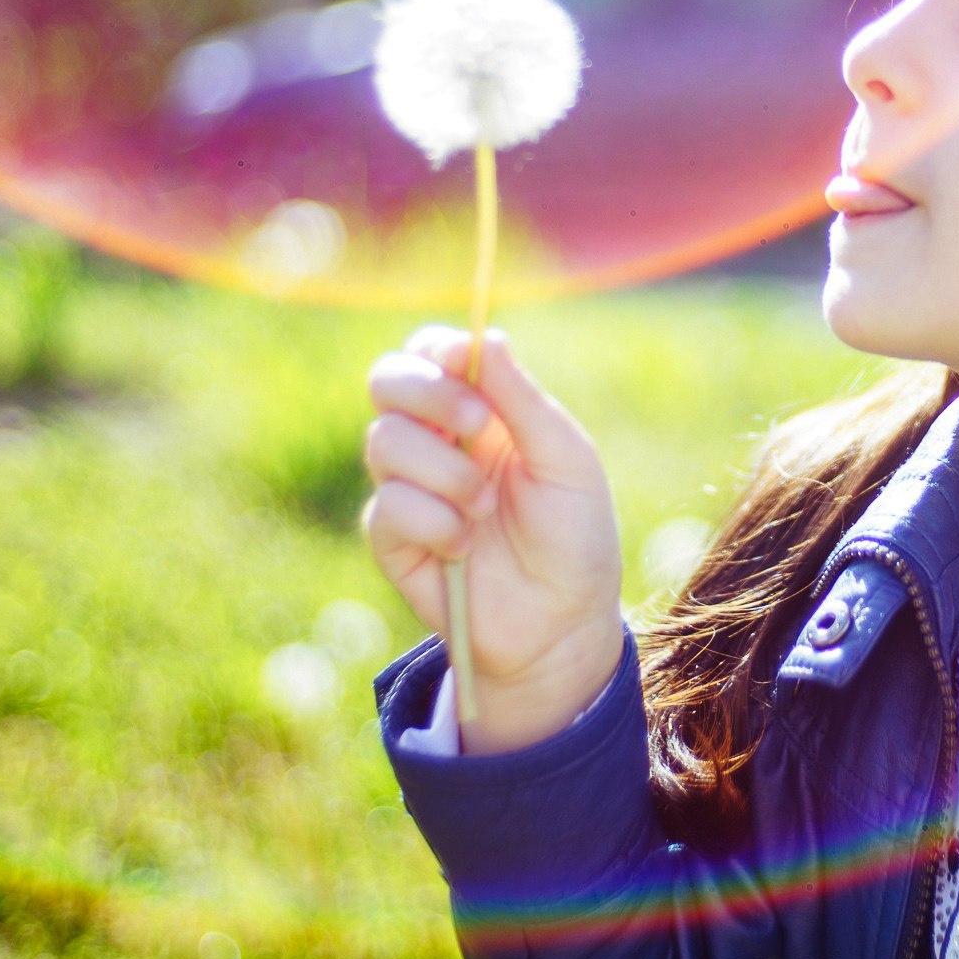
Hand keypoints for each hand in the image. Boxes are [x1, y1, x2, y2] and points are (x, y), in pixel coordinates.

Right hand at [363, 326, 624, 751]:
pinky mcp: (390, 538)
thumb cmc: (574, 536)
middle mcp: (436, 439)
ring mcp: (408, 486)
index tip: (463, 360)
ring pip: (384, 442)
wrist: (560, 623)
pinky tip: (465, 548)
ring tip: (485, 508)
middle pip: (387, 379)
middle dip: (427, 393)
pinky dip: (435, 523)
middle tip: (476, 424)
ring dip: (446, 472)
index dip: (437, 348)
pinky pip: (387, 506)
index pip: (432, 352)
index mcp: (480, 409)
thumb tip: (486, 335)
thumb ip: (522, 400)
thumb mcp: (565, 459)